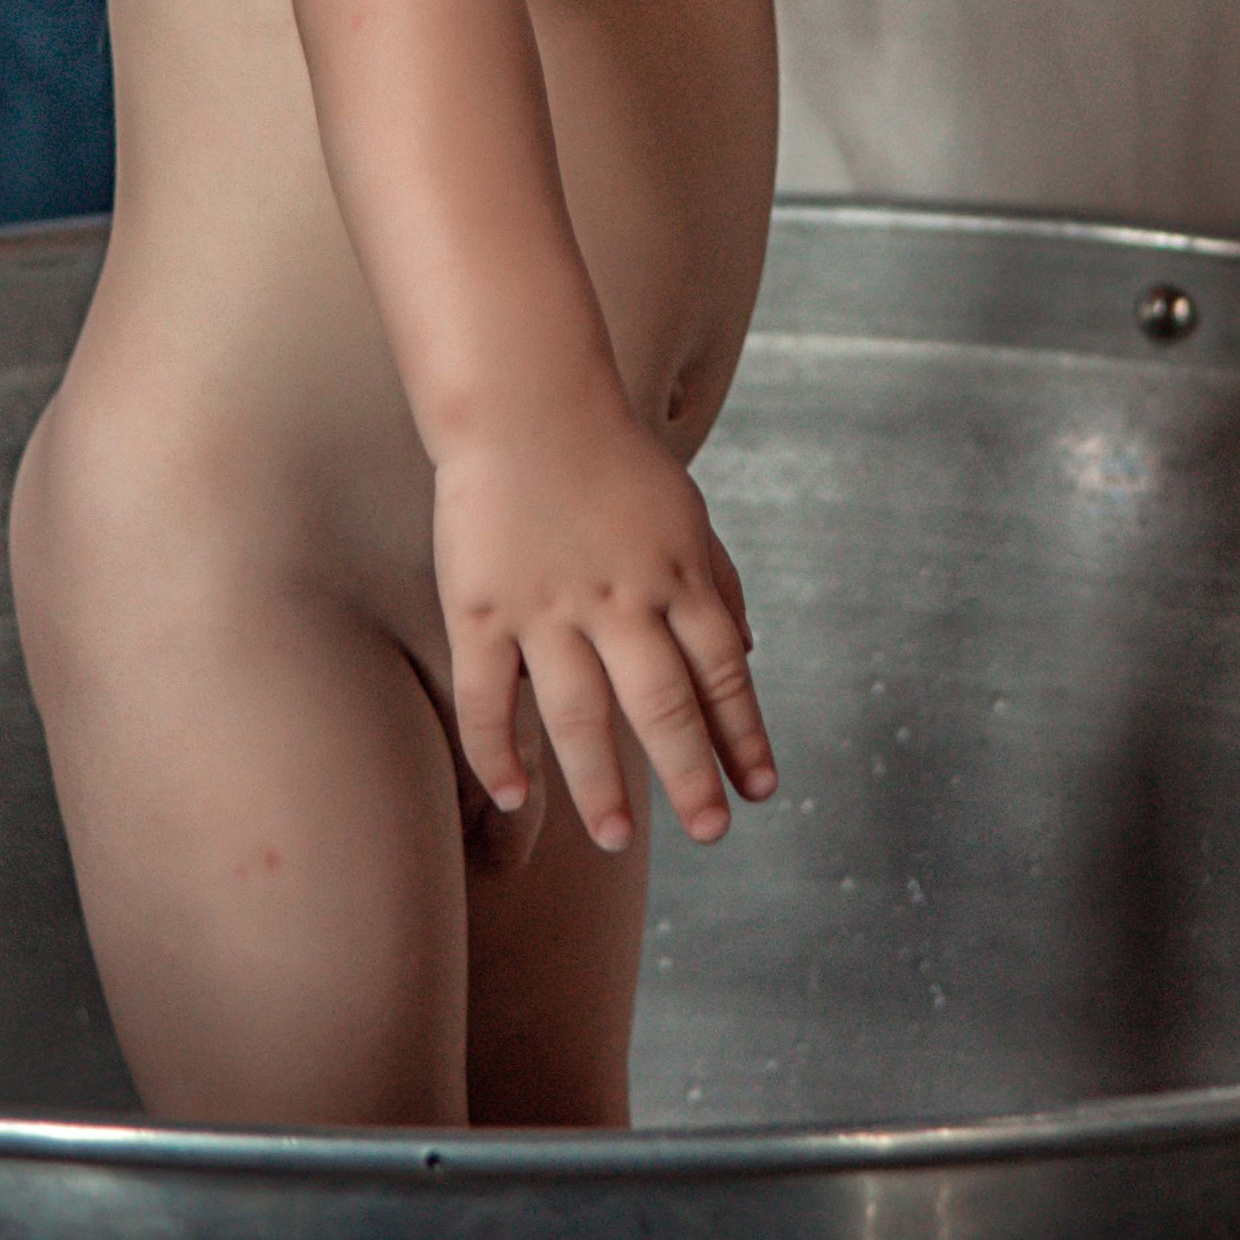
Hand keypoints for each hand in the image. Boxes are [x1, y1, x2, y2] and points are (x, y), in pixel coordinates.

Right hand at [437, 416, 776, 851]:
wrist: (525, 399)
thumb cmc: (611, 456)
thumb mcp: (686, 513)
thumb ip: (717, 584)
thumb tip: (747, 654)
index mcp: (676, 574)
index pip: (722, 672)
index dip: (744, 735)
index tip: (760, 789)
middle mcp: (619, 597)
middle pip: (663, 705)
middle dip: (691, 776)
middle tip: (711, 832)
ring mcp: (546, 606)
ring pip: (578, 716)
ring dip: (601, 785)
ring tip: (617, 839)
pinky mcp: (479, 606)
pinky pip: (487, 696)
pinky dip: (498, 750)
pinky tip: (516, 794)